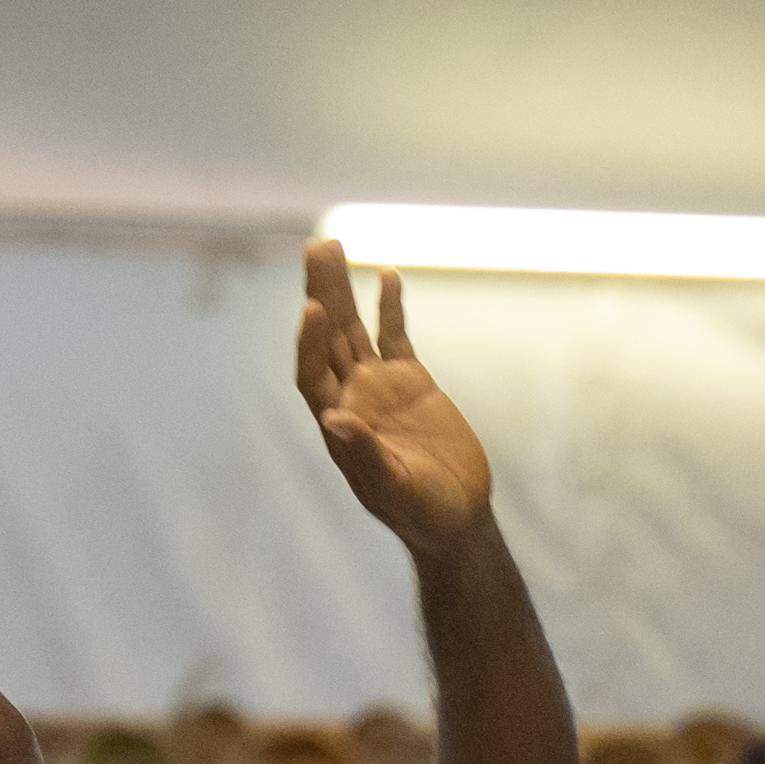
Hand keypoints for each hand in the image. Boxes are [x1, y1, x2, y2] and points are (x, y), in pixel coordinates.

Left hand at [293, 244, 498, 549]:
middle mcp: (352, 394)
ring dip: (342, 289)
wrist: (456, 517)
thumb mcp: (392, 488)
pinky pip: (395, 336)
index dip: (308, 340)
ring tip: (334, 246)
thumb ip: (364, 454)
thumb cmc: (420, 513)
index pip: (313, 369)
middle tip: (318, 248)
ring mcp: (380, 385)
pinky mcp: (412, 381)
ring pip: (353, 327)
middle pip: (327, 334)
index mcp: (338, 419)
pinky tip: (387, 277)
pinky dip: (390, 307)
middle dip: (321, 291)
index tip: (312, 307)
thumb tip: (333, 420)